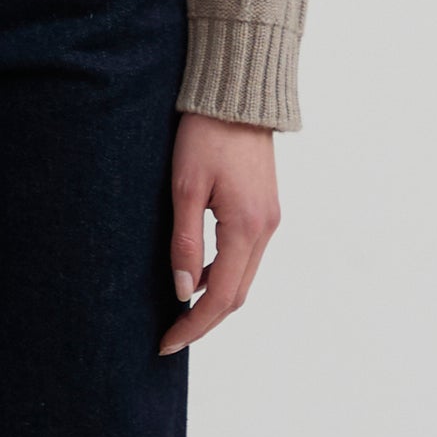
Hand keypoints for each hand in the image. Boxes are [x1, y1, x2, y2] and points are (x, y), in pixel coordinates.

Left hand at [159, 113, 280, 355]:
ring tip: (179, 309)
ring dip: (215, 297)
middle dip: (205, 320)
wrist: (238, 93)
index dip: (194, 326)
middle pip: (238, 294)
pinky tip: (197, 271)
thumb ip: (185, 241)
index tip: (166, 343)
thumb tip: (184, 291)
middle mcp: (265, 229)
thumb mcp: (185, 186)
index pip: (222, 298)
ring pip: (243, 276)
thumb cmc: (206, 134)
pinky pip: (246, 255)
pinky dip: (223, 273)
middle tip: (170, 335)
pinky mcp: (265, 208)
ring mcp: (269, 219)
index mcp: (246, 228)